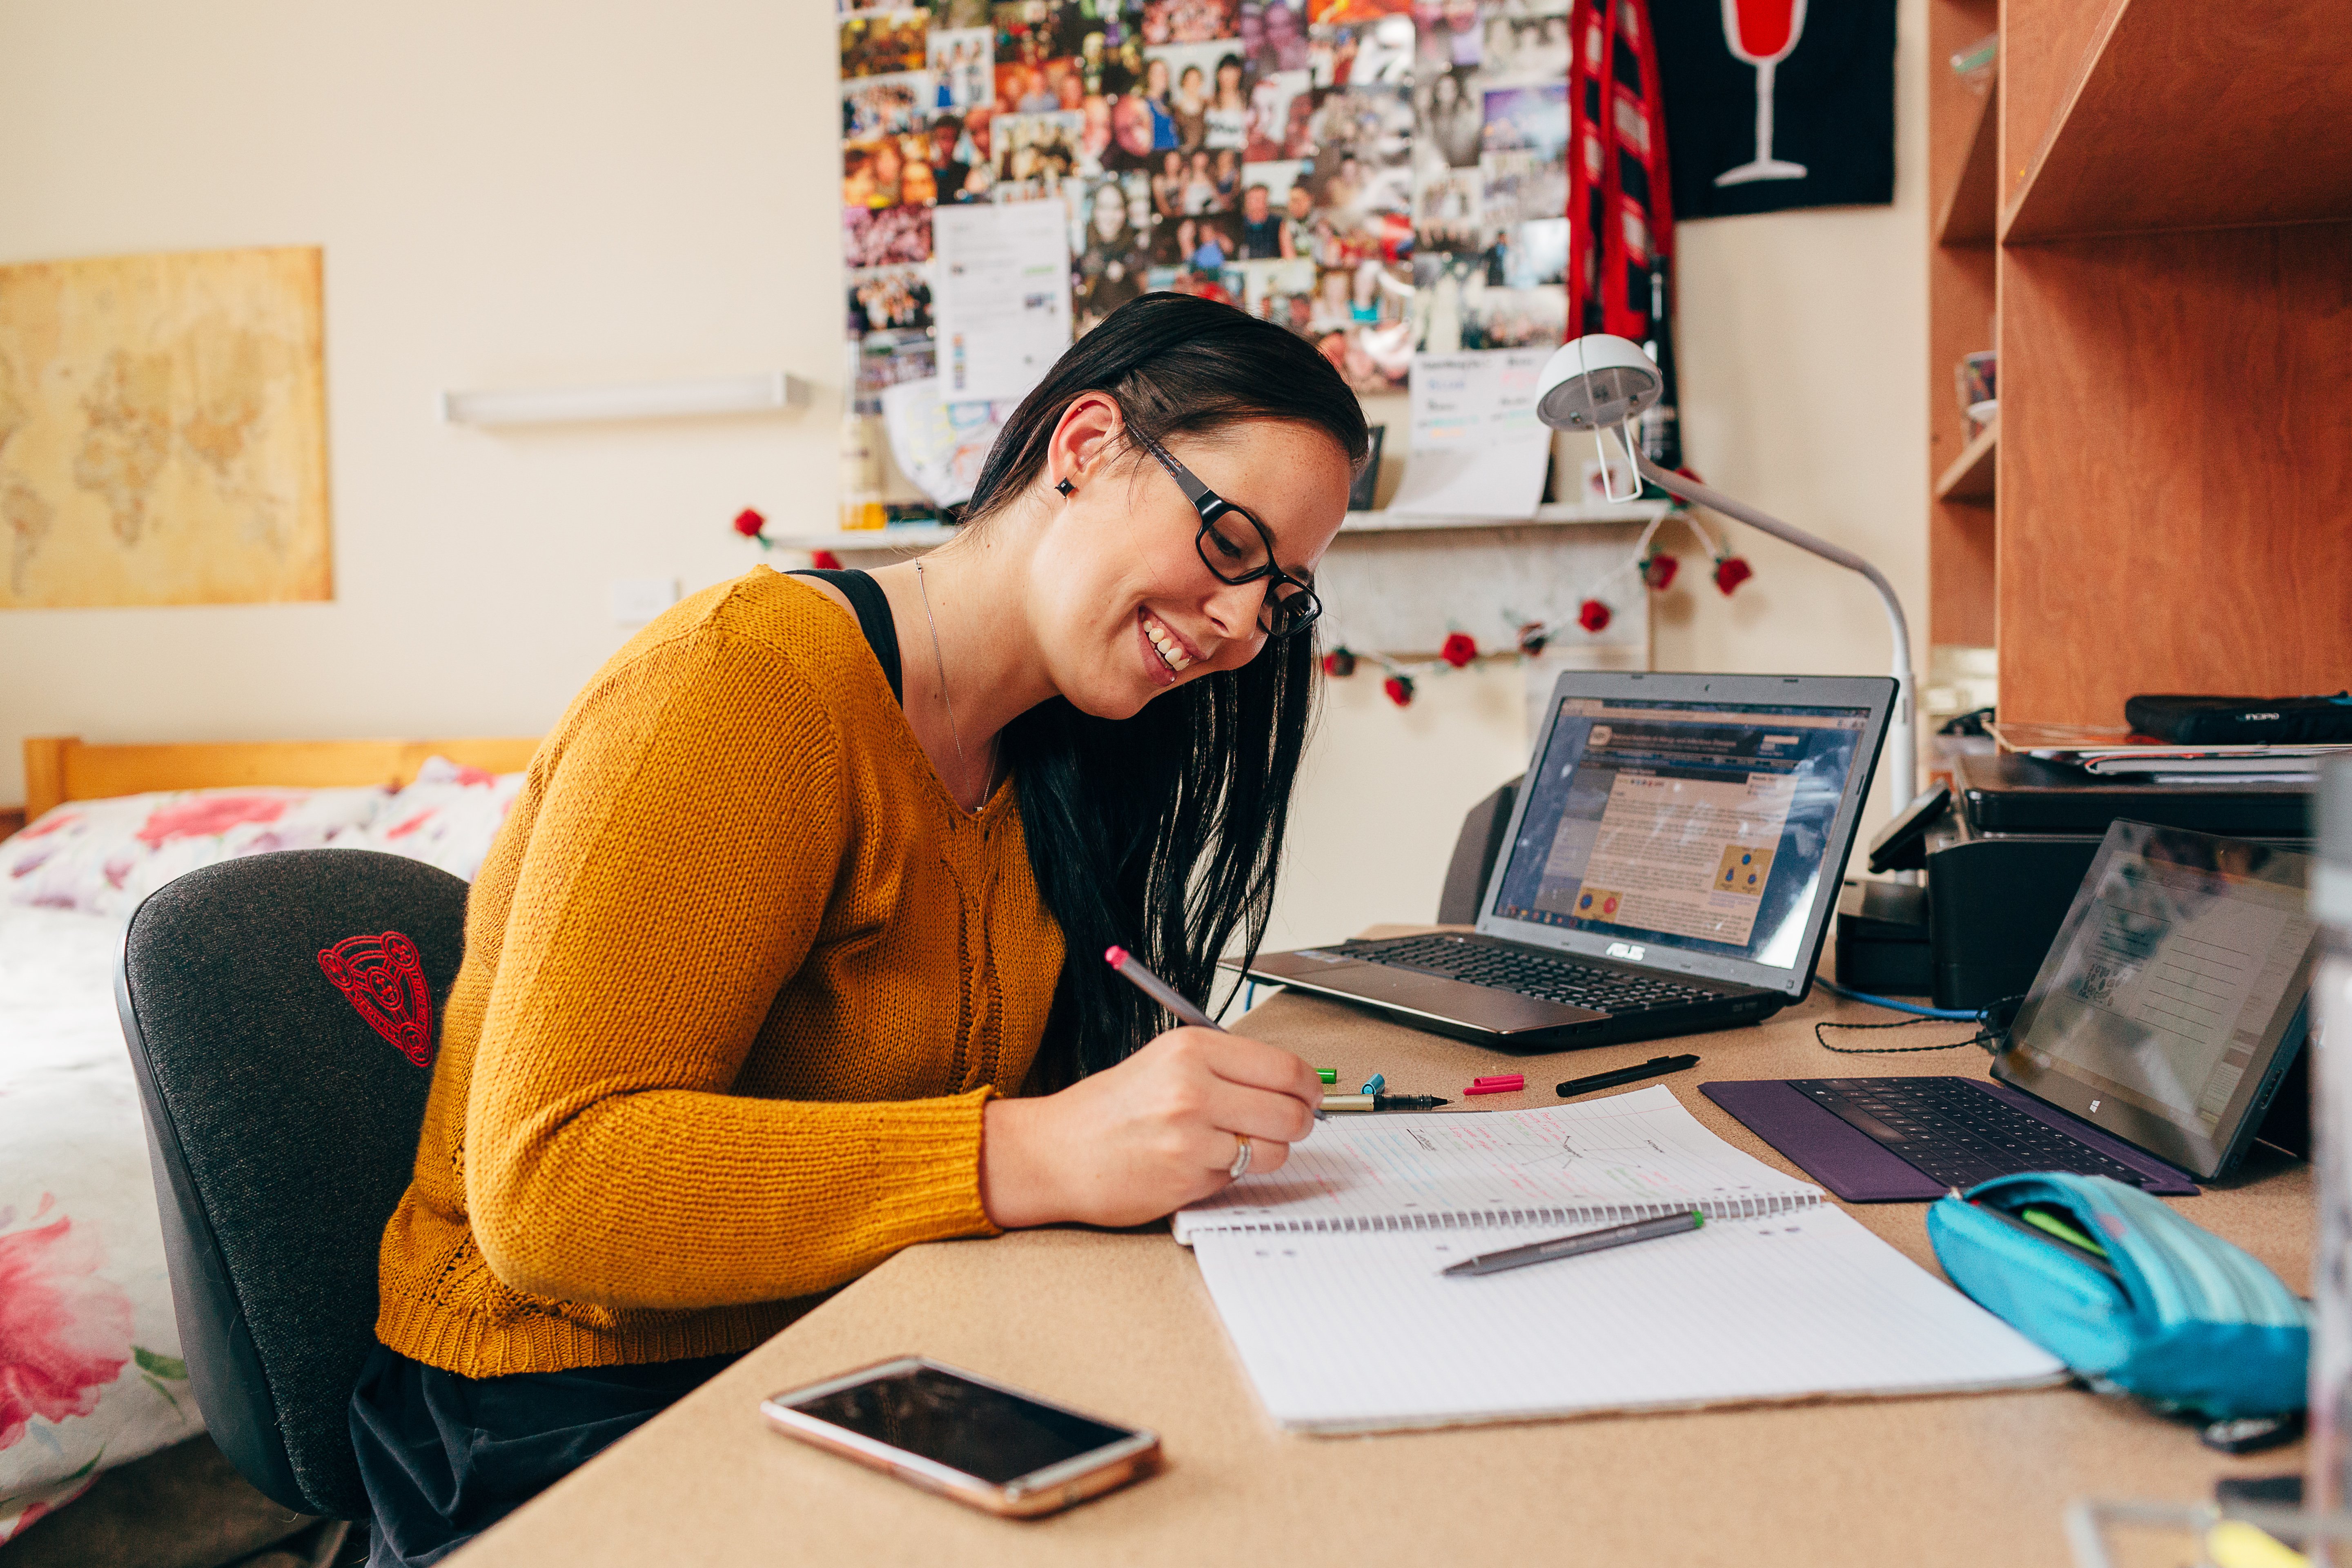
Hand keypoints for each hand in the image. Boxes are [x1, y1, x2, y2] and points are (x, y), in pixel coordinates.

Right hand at [978, 1027, 1322, 1229]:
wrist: (1056, 1152)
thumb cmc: (1110, 1109)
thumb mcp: (1165, 1062)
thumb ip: (1225, 1067)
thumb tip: (1291, 1083)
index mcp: (1191, 1049)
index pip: (1285, 1067)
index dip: (1309, 1086)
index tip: (1310, 1095)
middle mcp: (1194, 1088)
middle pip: (1290, 1111)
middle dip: (1298, 1122)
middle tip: (1285, 1124)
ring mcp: (1192, 1138)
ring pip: (1273, 1150)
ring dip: (1264, 1151)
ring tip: (1232, 1144)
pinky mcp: (1189, 1179)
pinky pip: (1239, 1177)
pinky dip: (1229, 1173)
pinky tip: (1198, 1163)